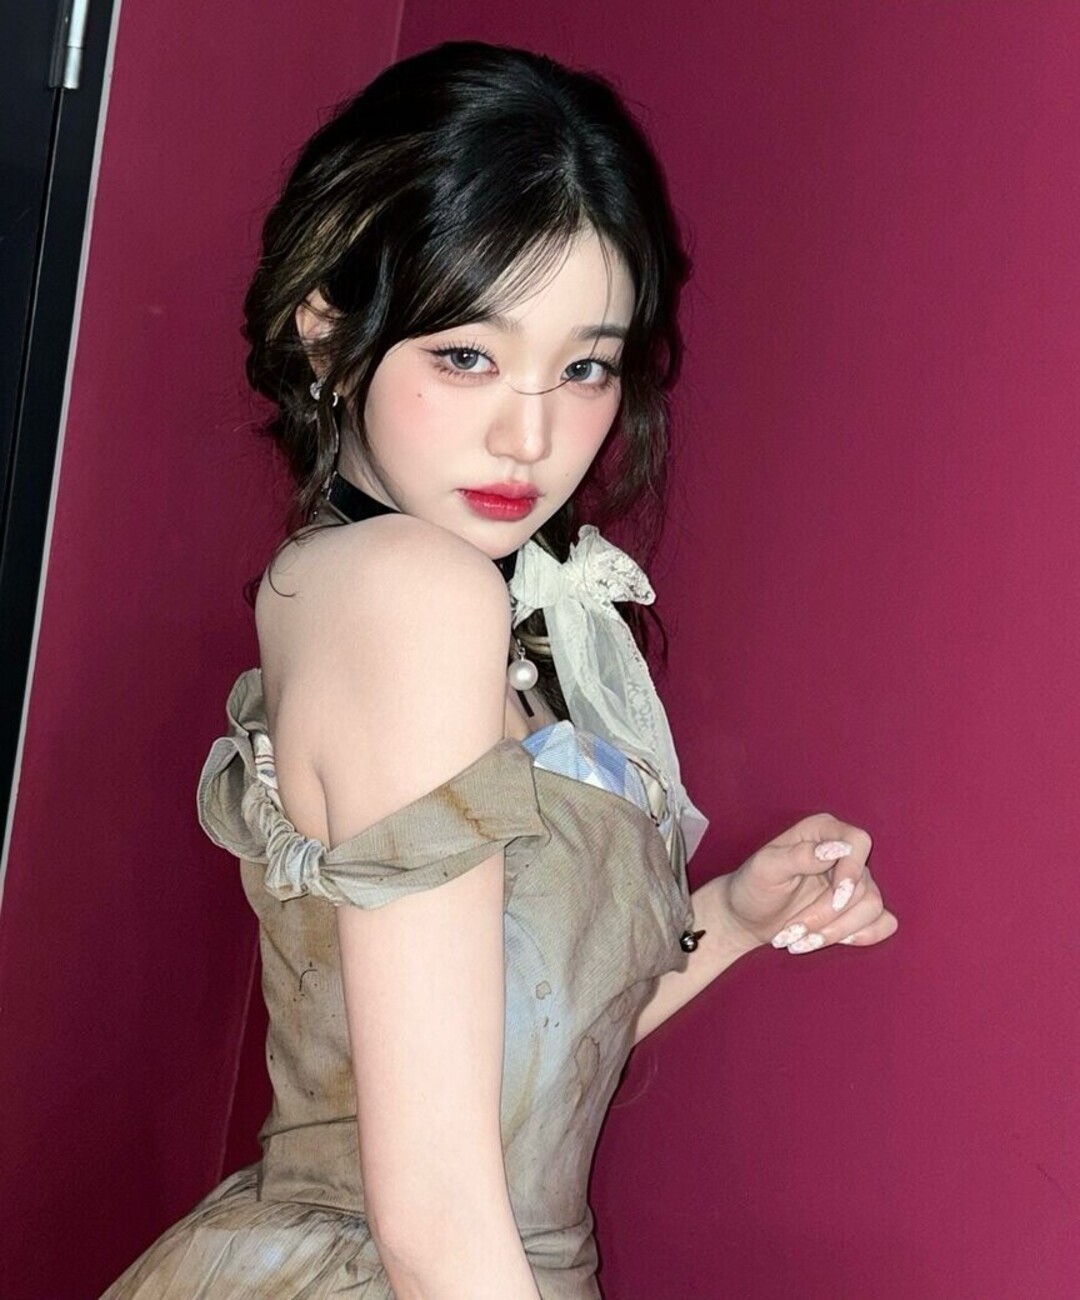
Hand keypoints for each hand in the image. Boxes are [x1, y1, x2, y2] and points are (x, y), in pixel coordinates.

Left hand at [717, 813, 897, 954]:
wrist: (747, 918)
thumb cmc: (752, 887)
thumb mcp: (766, 869)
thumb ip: (800, 855)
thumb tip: (836, 849)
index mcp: (821, 832)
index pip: (858, 841)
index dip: (853, 870)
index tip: (837, 897)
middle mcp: (843, 854)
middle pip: (861, 885)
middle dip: (826, 915)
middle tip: (792, 932)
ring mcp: (855, 883)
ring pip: (872, 907)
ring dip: (836, 931)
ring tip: (800, 943)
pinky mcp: (859, 910)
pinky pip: (884, 923)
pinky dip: (862, 937)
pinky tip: (831, 941)